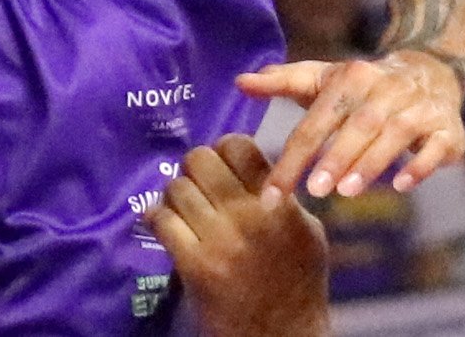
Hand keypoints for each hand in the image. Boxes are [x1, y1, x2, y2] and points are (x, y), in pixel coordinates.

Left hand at [147, 138, 330, 336]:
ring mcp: (219, 241)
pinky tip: (166, 224)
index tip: (223, 163)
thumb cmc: (300, 282)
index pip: (238, 146)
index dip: (224, 149)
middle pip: (201, 160)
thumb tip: (250, 165)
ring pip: (177, 188)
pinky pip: (162, 221)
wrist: (283, 336)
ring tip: (183, 207)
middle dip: (195, 167)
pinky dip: (158, 218)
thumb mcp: (307, 230)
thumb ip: (281, 195)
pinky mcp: (195, 266)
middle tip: (198, 183)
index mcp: (278, 202)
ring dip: (176, 194)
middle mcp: (248, 215)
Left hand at [239, 46, 464, 199]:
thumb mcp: (324, 80)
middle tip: (314, 190)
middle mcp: (386, 89)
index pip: (317, 120)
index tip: (271, 193)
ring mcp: (419, 108)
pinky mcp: (446, 129)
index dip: (293, 156)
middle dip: (336, 157)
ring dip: (372, 162)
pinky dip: (420, 164)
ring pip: (396, 133)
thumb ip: (284, 82)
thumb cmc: (363, 87)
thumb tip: (240, 82)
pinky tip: (400, 186)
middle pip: (359, 124)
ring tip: (346, 192)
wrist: (431, 72)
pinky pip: (435, 146)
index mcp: (352, 77)